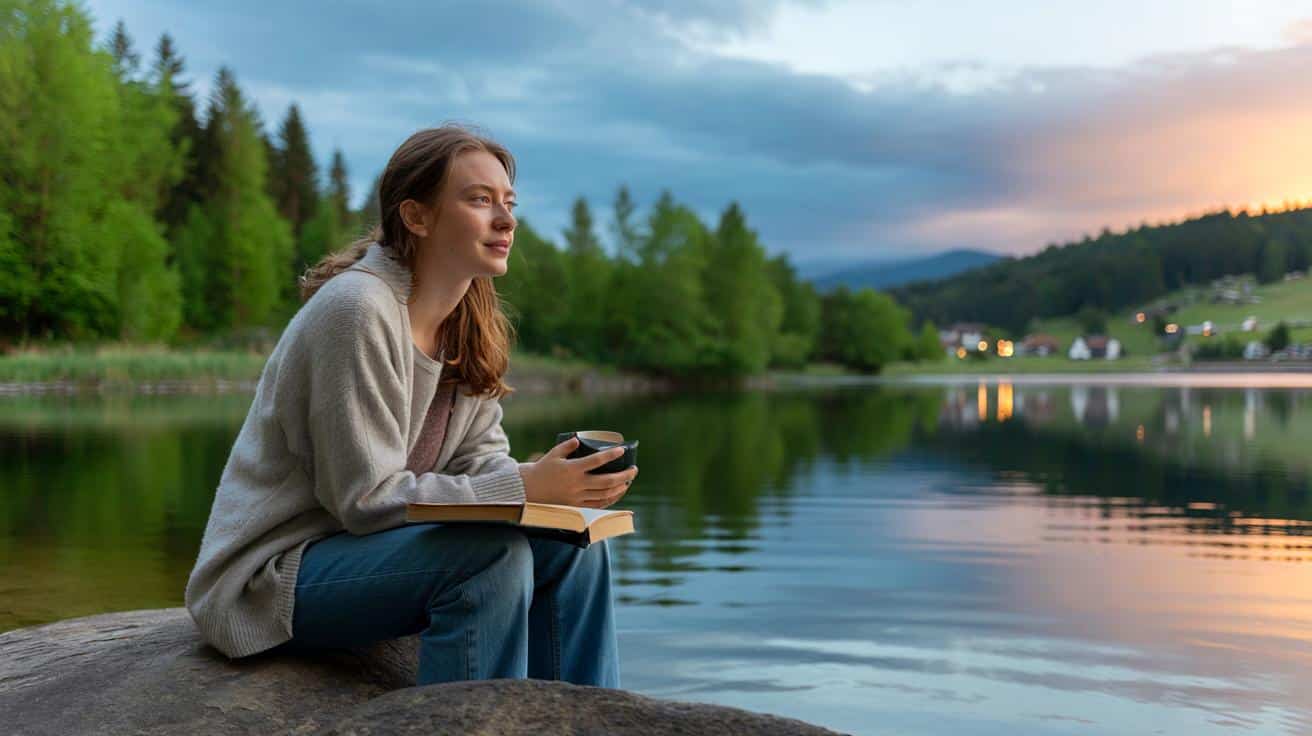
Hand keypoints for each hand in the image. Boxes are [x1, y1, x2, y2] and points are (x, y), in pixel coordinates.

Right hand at [518, 436, 637, 508]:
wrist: (529, 490)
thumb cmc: (542, 469)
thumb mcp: (554, 454)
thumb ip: (568, 446)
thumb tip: (580, 439)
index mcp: (572, 469)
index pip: (597, 461)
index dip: (611, 455)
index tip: (622, 450)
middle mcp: (577, 484)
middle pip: (607, 481)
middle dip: (624, 476)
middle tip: (634, 470)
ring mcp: (577, 497)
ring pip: (605, 494)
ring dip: (620, 488)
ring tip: (628, 481)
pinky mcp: (576, 506)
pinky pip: (598, 505)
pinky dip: (610, 500)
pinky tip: (617, 493)